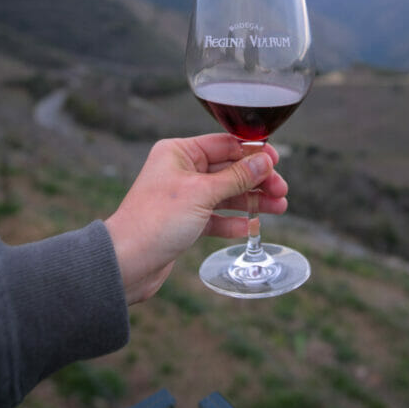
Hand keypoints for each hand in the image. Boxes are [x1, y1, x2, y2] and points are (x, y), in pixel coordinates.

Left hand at [104, 134, 287, 303]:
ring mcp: (182, 197)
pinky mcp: (184, 222)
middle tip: (281, 190)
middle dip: (256, 180)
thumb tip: (265, 160)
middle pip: (228, 170)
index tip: (276, 162)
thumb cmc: (155, 220)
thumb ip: (237, 177)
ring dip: (251, 201)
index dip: (252, 153)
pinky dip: (233, 221)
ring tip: (278, 208)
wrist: (126, 262)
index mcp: (178, 153)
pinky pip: (215, 216)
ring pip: (225, 194)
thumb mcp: (202, 193)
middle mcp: (180, 171)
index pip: (224, 144)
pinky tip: (250, 227)